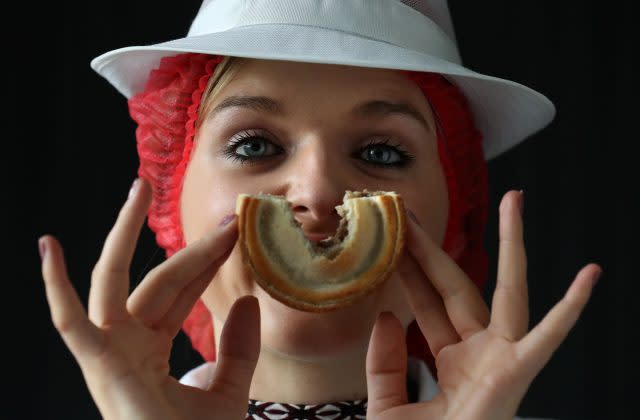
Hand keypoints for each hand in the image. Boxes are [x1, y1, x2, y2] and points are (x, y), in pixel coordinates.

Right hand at [39, 178, 259, 419]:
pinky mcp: (97, 367)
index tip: (234, 236)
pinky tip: (48, 247)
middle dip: (192, 249)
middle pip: (159, 281)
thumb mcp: (228, 392)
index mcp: (150, 350)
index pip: (180, 293)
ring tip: (139, 190)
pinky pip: (69, 323)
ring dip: (125, 235)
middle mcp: (125, 346)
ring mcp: (108, 354)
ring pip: (117, 282)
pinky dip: (56, 287)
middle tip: (224, 217)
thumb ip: (239, 348)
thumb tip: (252, 300)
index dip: (206, 264)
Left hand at [366, 190, 600, 419]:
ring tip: (514, 200)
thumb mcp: (388, 411)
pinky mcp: (519, 376)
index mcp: (451, 361)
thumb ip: (384, 366)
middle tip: (409, 210)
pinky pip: (547, 339)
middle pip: (456, 287)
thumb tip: (385, 316)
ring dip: (512, 246)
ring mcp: (503, 361)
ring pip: (507, 292)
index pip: (426, 304)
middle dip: (432, 249)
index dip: (408, 271)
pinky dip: (569, 309)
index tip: (390, 237)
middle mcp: (480, 354)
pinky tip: (589, 274)